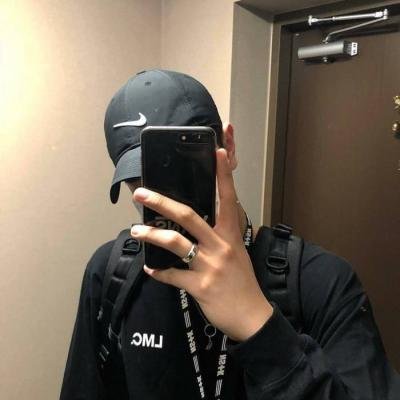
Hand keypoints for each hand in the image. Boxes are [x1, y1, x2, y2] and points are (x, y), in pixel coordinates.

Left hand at [131, 148, 272, 341]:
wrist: (252, 316)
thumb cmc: (243, 281)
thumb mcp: (237, 252)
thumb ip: (219, 236)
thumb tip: (197, 225)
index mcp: (231, 235)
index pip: (227, 198)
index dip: (222, 175)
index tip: (215, 152)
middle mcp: (220, 245)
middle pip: (188, 216)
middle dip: (162, 202)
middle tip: (142, 193)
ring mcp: (209, 266)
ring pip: (175, 243)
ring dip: (151, 235)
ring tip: (136, 230)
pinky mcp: (199, 286)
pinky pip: (172, 276)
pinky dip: (159, 272)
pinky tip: (151, 269)